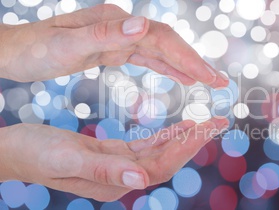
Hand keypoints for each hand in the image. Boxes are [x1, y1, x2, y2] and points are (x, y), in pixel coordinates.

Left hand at [0, 4, 227, 88]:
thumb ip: (106, 36)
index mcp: (115, 22)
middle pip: (167, 42)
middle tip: (219, 82)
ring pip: (160, 50)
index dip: (187, 57)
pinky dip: (166, 68)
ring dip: (185, 65)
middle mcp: (121, 26)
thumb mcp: (67, 45)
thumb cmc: (36, 49)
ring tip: (207, 81)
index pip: (160, 38)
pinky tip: (178, 77)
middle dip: (194, 62)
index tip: (209, 77)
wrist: (16, 51)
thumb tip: (143, 25)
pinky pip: (147, 59)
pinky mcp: (113, 50)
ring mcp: (118, 37)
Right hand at [0, 117, 227, 201]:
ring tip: (207, 122)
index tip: (209, 128)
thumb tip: (142, 181)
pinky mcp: (112, 153)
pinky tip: (179, 126)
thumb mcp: (68, 159)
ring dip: (184, 137)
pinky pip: (146, 145)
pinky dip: (165, 135)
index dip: (186, 148)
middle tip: (220, 121)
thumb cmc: (35, 154)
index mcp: (115, 182)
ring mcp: (118, 166)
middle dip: (195, 141)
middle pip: (168, 160)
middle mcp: (122, 178)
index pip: (161, 166)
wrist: (15, 151)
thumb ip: (105, 171)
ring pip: (160, 152)